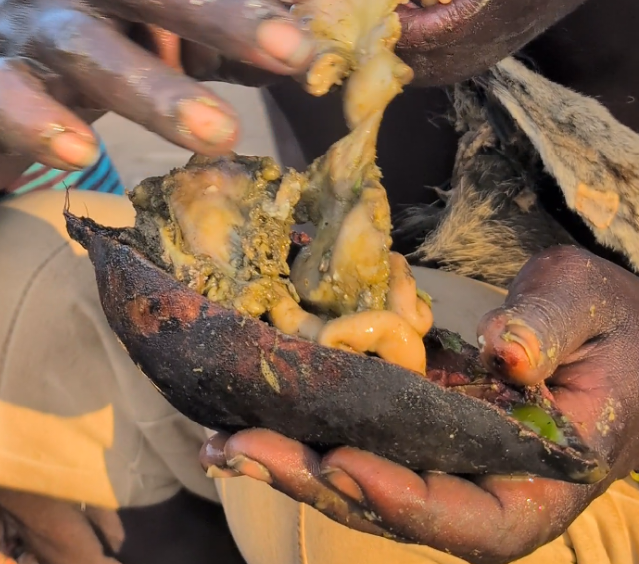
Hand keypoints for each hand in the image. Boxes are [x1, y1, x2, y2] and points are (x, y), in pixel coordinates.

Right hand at [0, 0, 316, 171]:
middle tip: (290, 51)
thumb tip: (319, 52)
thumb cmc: (98, 39)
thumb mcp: (162, 27)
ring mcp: (24, 20)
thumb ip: (231, 35)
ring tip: (221, 136)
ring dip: (153, 89)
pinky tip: (84, 155)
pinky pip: (3, 95)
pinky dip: (39, 123)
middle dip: (219, 8)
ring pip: (83, 44)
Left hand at [202, 247, 638, 563]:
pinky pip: (364, 446)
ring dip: (295, 469)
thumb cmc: (611, 319)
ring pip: (369, 488)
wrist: (614, 329)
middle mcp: (492, 490)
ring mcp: (452, 466)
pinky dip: (308, 438)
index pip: (476, 518)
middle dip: (317, 485)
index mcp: (544, 480)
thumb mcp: (588, 304)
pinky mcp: (422, 435)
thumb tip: (503, 353)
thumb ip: (548, 328)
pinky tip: (248, 421)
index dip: (405, 500)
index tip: (343, 464)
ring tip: (223, 446)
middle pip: (400, 511)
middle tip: (241, 450)